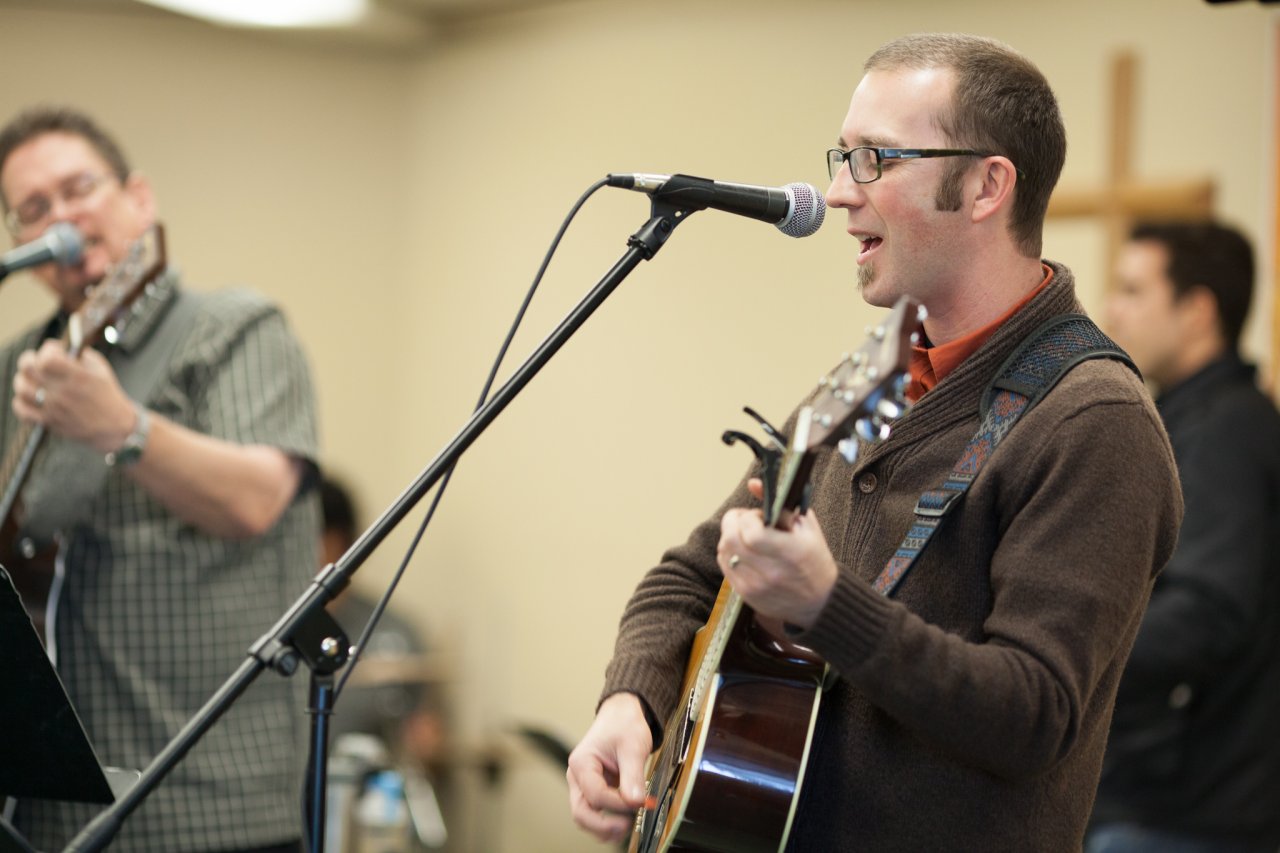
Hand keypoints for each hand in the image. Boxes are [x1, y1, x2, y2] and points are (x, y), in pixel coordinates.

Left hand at [12, 341, 135, 452]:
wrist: (114, 424)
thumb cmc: (107, 395)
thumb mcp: (101, 368)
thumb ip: (80, 355)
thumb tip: (60, 349)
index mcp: (79, 377)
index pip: (47, 358)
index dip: (47, 350)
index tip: (54, 350)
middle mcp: (64, 392)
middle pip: (28, 370)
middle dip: (28, 360)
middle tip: (35, 360)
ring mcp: (55, 408)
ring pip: (22, 388)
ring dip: (23, 380)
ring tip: (32, 379)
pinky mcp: (49, 421)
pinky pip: (22, 410)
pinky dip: (20, 401)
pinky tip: (30, 397)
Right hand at [566, 692, 652, 843]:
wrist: (622, 716)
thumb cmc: (624, 725)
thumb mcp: (632, 747)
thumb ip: (633, 775)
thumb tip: (636, 802)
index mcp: (581, 763)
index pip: (595, 794)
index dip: (617, 803)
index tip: (639, 803)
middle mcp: (577, 776)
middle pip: (581, 812)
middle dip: (603, 825)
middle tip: (627, 826)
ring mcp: (583, 785)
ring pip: (586, 816)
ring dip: (604, 827)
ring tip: (628, 826)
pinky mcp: (594, 790)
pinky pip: (596, 812)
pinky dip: (608, 820)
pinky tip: (626, 819)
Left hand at [717, 479, 838, 628]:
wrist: (820, 601)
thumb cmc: (814, 559)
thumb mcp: (806, 526)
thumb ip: (779, 502)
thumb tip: (753, 483)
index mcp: (791, 552)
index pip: (751, 532)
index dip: (748, 517)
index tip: (757, 516)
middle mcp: (772, 572)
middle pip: (731, 541)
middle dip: (732, 523)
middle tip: (745, 521)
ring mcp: (757, 586)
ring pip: (724, 552)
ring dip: (730, 538)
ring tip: (747, 537)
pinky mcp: (747, 595)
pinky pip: (725, 567)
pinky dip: (730, 554)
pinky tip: (744, 552)